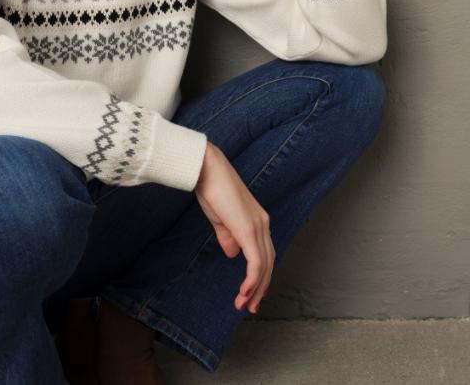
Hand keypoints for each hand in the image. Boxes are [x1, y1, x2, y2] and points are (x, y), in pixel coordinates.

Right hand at [195, 143, 273, 313]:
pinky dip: (251, 281)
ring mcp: (258, 227)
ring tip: (244, 305)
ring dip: (255, 288)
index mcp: (258, 220)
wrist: (206, 169)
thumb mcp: (220, 218)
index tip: (252, 292)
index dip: (261, 275)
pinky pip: (255, 263)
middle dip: (261, 287)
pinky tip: (244, 292)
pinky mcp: (248, 230)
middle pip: (269, 263)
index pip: (265, 253)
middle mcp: (263, 224)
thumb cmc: (211, 188)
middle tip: (251, 307)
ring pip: (264, 266)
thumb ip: (228, 236)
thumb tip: (233, 254)